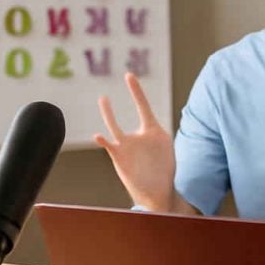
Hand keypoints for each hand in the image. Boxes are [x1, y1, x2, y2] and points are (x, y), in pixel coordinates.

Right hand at [95, 72, 179, 211]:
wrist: (157, 190)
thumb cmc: (163, 168)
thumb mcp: (166, 151)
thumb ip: (159, 138)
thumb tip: (153, 131)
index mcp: (152, 130)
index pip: (144, 106)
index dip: (137, 91)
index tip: (129, 75)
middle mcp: (138, 134)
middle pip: (135, 110)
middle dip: (134, 93)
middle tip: (129, 75)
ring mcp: (127, 145)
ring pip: (115, 126)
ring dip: (109, 113)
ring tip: (104, 99)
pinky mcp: (119, 158)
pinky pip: (110, 146)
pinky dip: (103, 140)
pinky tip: (98, 136)